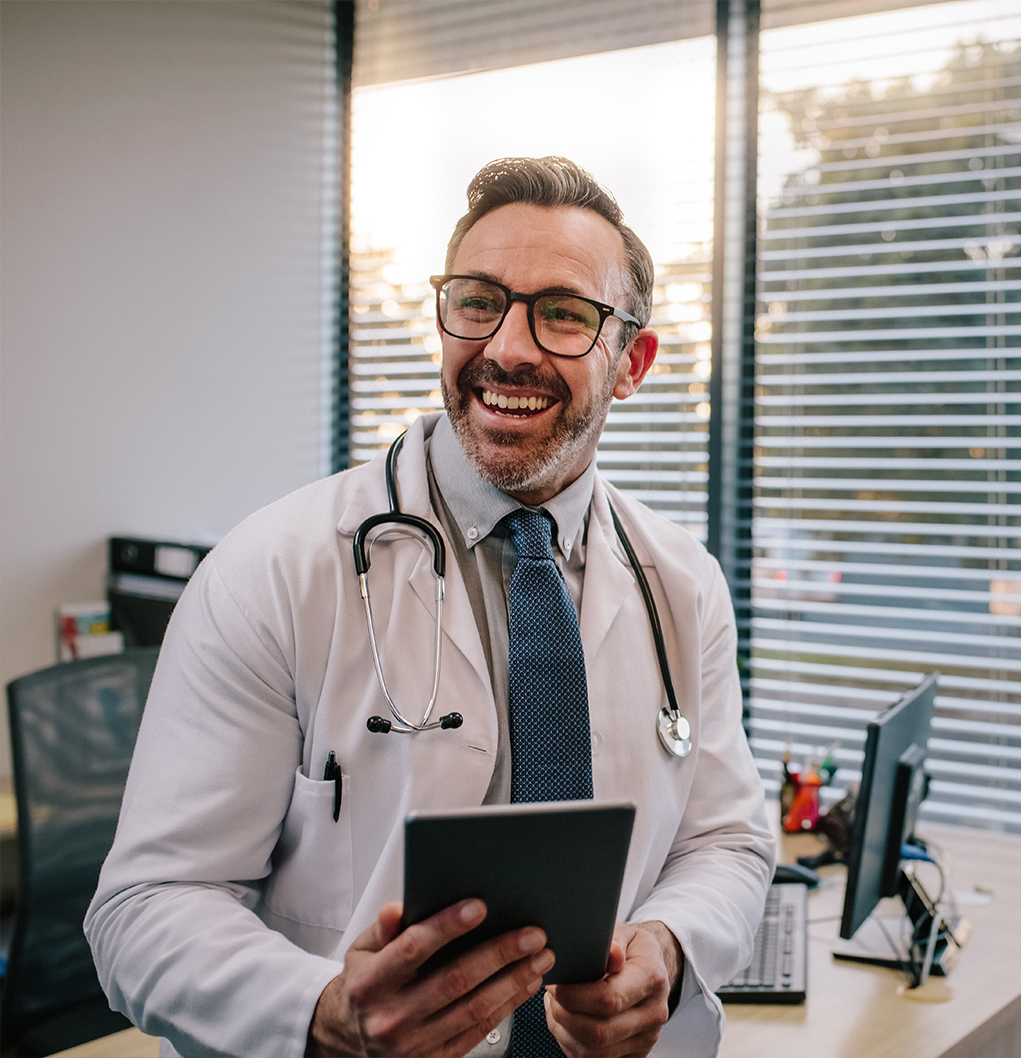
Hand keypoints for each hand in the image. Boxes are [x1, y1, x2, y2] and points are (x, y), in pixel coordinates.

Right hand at [306, 899, 554, 1056]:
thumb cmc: (364, 982)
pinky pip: (478, 1031)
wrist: (349, 1036)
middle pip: (454, 980)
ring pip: (473, 1009)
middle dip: (499, 954)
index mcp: (371, 982)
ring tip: (540, 956)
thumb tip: (397, 908)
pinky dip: (507, 1005)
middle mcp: (392, 1016)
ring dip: (513, 980)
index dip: (447, 926)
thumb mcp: (362, 950)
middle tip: (531, 934)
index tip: (479, 906)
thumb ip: (384, 928)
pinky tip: (525, 984)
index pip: (413, 948)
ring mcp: (414, 1044)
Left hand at [543, 921, 680, 1057]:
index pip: (609, 999)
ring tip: (556, 1007)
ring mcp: (645, 1038)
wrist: (653, 969)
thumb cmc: (633, 950)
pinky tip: (567, 1021)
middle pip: (599, 1033)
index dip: (575, 996)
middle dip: (564, 1016)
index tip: (555, 985)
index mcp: (651, 979)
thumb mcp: (626, 933)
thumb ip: (614, 940)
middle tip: (551, 995)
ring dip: (564, 1032)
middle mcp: (652, 1013)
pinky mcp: (635, 1053)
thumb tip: (611, 953)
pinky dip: (572, 1043)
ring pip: (594, 1052)